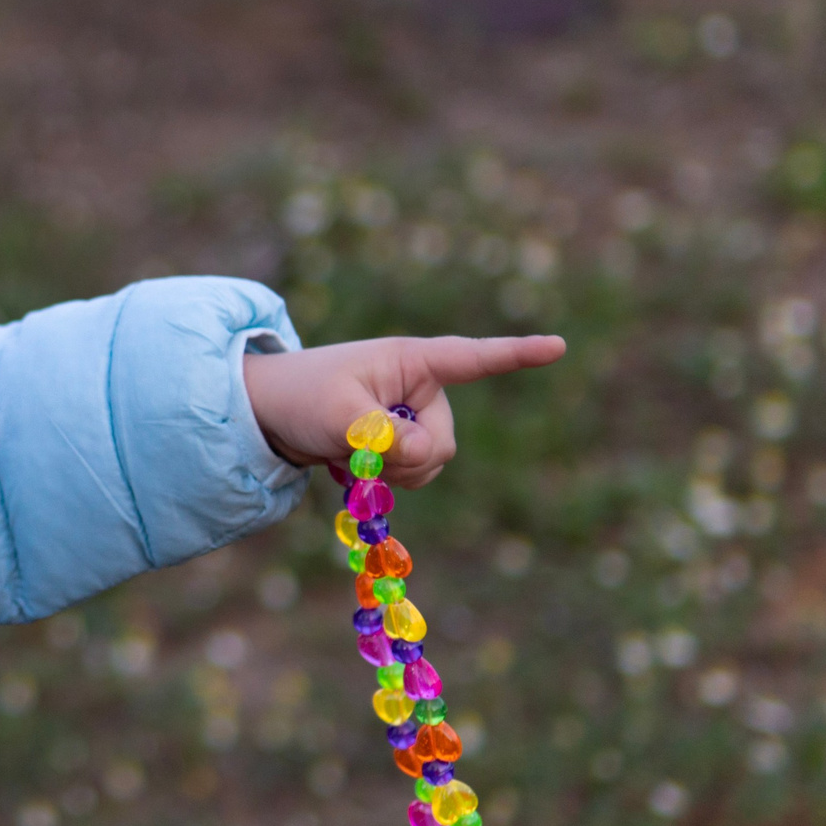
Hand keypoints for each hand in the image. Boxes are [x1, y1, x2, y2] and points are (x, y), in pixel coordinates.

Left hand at [242, 333, 566, 486]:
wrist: (267, 414)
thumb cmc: (300, 398)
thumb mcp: (339, 416)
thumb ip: (386, 436)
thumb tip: (429, 457)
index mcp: (411, 360)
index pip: (472, 358)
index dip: (516, 355)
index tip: (558, 347)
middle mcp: (420, 387)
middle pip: (443, 443)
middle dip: (405, 458)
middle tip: (358, 450)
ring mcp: (411, 416)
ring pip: (431, 464)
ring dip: (393, 471)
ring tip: (350, 452)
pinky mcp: (400, 441)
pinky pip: (414, 474)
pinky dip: (387, 478)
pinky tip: (354, 462)